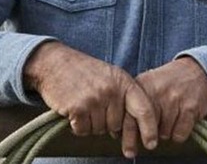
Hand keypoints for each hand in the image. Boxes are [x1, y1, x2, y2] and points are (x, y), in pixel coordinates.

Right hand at [23, 41, 157, 157]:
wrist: (54, 63)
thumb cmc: (83, 72)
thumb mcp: (110, 77)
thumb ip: (123, 98)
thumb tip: (129, 129)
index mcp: (123, 81)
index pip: (144, 109)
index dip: (149, 129)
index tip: (151, 144)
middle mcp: (112, 90)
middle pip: (117, 125)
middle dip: (106, 122)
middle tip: (94, 106)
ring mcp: (95, 99)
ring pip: (100, 130)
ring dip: (90, 124)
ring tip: (83, 104)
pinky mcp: (78, 108)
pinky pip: (83, 131)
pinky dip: (77, 126)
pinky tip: (74, 110)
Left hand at [134, 56, 206, 143]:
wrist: (196, 70)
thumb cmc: (168, 82)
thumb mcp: (147, 85)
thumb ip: (133, 105)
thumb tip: (120, 132)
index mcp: (142, 86)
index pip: (129, 118)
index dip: (129, 136)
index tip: (130, 149)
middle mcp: (157, 92)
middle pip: (148, 129)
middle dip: (151, 133)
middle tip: (156, 126)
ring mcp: (174, 99)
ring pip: (164, 134)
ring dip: (167, 131)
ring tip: (171, 116)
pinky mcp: (190, 107)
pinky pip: (179, 134)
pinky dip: (180, 132)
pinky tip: (181, 119)